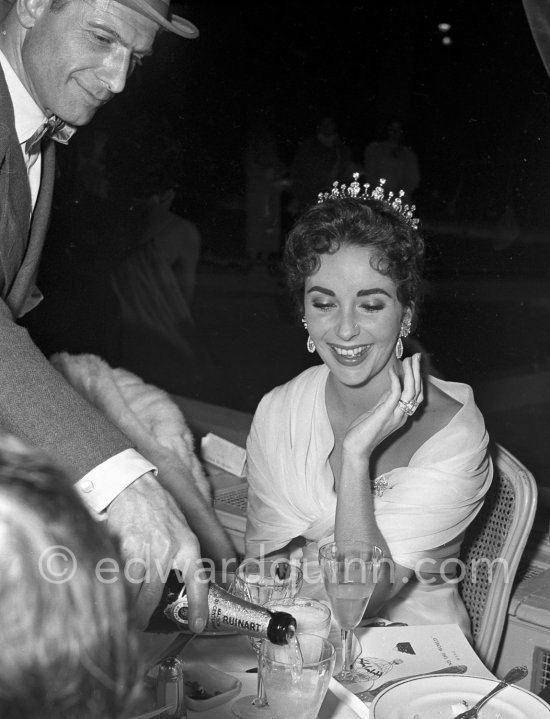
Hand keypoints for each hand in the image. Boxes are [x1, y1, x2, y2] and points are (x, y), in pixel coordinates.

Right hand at [106, 472, 208, 631]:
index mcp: (187, 545)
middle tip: (140, 624)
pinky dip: (116, 590)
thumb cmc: (158, 508)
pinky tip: (113, 594)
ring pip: (134, 592)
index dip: (198, 606)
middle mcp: (168, 550)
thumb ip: (182, 556)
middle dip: (144, 615)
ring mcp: (144, 550)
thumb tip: (181, 585)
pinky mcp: (124, 547)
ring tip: (124, 615)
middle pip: (153, 595)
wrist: (134, 486)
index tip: (197, 625)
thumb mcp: (181, 529)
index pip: (197, 582)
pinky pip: (119, 579)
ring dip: (127, 607)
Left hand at [343, 353, 422, 457]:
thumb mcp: (378, 411)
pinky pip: (394, 394)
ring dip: (411, 374)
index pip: (417, 394)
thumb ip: (387, 399)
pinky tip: (392, 371)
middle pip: (417, 391)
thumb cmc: (364, 431)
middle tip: (416, 357)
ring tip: (409, 360)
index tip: (415, 362)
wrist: (356, 448)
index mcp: (402, 414)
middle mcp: (402, 415)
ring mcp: (395, 415)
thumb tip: (394, 384)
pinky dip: (395, 381)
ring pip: (411, 391)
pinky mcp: (385, 414)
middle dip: (417, 372)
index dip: (418, 378)